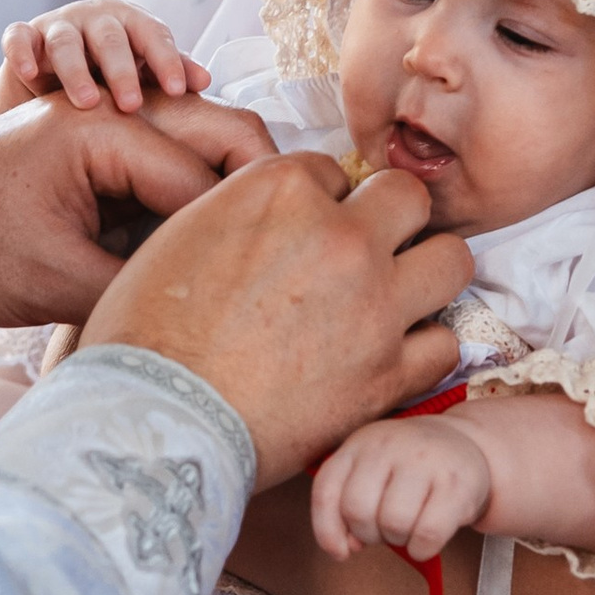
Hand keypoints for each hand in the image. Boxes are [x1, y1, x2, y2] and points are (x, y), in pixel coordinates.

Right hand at [0, 0, 210, 120]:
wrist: (55, 78)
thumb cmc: (111, 76)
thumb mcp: (144, 74)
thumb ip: (171, 74)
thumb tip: (204, 82)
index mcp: (131, 22)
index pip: (153, 35)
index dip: (166, 61)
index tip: (178, 91)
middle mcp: (94, 18)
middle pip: (109, 37)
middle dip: (121, 70)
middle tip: (131, 105)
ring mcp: (57, 26)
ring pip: (65, 41)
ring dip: (76, 71)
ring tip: (87, 103)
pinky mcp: (24, 36)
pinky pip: (18, 38)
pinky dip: (22, 53)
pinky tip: (30, 75)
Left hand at [0, 92, 276, 330]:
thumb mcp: (58, 282)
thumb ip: (143, 281)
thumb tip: (215, 299)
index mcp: (102, 129)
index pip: (206, 176)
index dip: (236, 232)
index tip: (260, 282)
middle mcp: (112, 110)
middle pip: (222, 133)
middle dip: (252, 191)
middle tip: (273, 255)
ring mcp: (106, 121)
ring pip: (201, 145)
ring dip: (220, 192)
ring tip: (236, 254)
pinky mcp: (98, 147)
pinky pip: (167, 162)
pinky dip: (186, 199)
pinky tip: (191, 248)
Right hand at [79, 152, 473, 490]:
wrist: (155, 422)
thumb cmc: (144, 337)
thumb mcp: (180, 236)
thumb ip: (242, 212)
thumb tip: (275, 220)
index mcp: (281, 190)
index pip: (334, 172)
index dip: (322, 203)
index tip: (306, 234)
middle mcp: (340, 235)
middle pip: (409, 199)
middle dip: (391, 221)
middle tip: (369, 253)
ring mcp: (374, 303)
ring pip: (451, 261)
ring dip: (425, 276)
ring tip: (397, 299)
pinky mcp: (389, 373)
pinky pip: (444, 345)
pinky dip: (421, 351)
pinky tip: (391, 358)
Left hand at [313, 412, 494, 561]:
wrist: (467, 444)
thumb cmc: (410, 469)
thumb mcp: (370, 472)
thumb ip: (346, 506)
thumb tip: (346, 547)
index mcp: (359, 443)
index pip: (326, 491)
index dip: (327, 531)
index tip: (342, 551)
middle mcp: (388, 445)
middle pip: (358, 510)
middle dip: (369, 535)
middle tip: (386, 530)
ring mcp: (423, 460)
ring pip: (393, 523)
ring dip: (399, 541)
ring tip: (409, 529)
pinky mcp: (455, 483)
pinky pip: (428, 533)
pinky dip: (422, 550)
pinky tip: (425, 542)